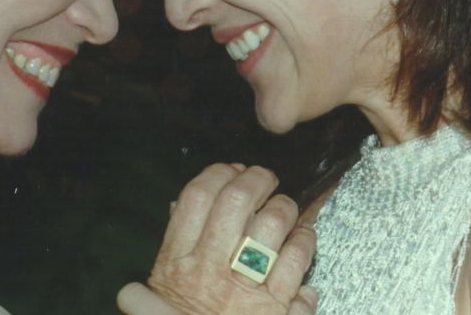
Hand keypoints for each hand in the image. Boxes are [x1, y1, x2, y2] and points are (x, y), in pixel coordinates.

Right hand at [118, 164, 317, 313]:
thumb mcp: (165, 280)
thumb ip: (176, 241)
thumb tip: (181, 203)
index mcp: (176, 260)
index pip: (196, 198)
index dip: (218, 173)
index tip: (232, 170)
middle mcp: (209, 269)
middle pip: (236, 202)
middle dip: (256, 179)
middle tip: (265, 178)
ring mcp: (244, 288)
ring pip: (272, 225)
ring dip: (284, 207)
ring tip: (285, 207)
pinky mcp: (276, 307)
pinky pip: (298, 259)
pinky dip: (305, 240)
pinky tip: (303, 236)